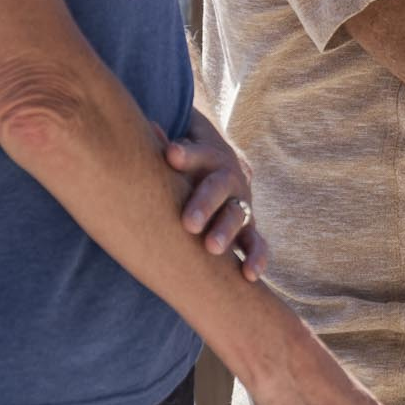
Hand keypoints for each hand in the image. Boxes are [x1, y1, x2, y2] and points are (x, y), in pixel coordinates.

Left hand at [170, 108, 268, 281]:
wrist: (221, 167)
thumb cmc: (188, 159)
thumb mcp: (180, 144)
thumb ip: (165, 142)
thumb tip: (149, 129)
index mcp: (211, 156)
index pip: (200, 153)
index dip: (188, 154)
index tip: (171, 155)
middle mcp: (229, 179)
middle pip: (219, 187)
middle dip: (205, 204)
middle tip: (188, 223)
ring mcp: (241, 204)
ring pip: (237, 216)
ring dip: (225, 232)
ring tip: (211, 248)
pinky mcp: (248, 228)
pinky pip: (256, 243)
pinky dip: (256, 257)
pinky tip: (250, 275)